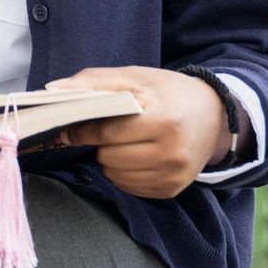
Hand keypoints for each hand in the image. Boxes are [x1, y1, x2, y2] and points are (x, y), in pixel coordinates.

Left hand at [43, 66, 229, 199]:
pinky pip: (129, 187)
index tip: (69, 128)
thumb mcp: (135, 77)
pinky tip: (136, 155)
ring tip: (127, 141)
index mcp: (163, 120)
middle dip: (101, 143)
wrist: (214, 115)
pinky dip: (124, 173)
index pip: (106, 132)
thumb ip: (94, 81)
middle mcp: (172, 152)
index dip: (83, 130)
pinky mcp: (172, 189)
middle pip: (108, 156)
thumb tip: (53, 90)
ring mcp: (173, 174)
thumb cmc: (169, 93)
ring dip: (111, 159)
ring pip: (115, 174)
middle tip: (113, 129)